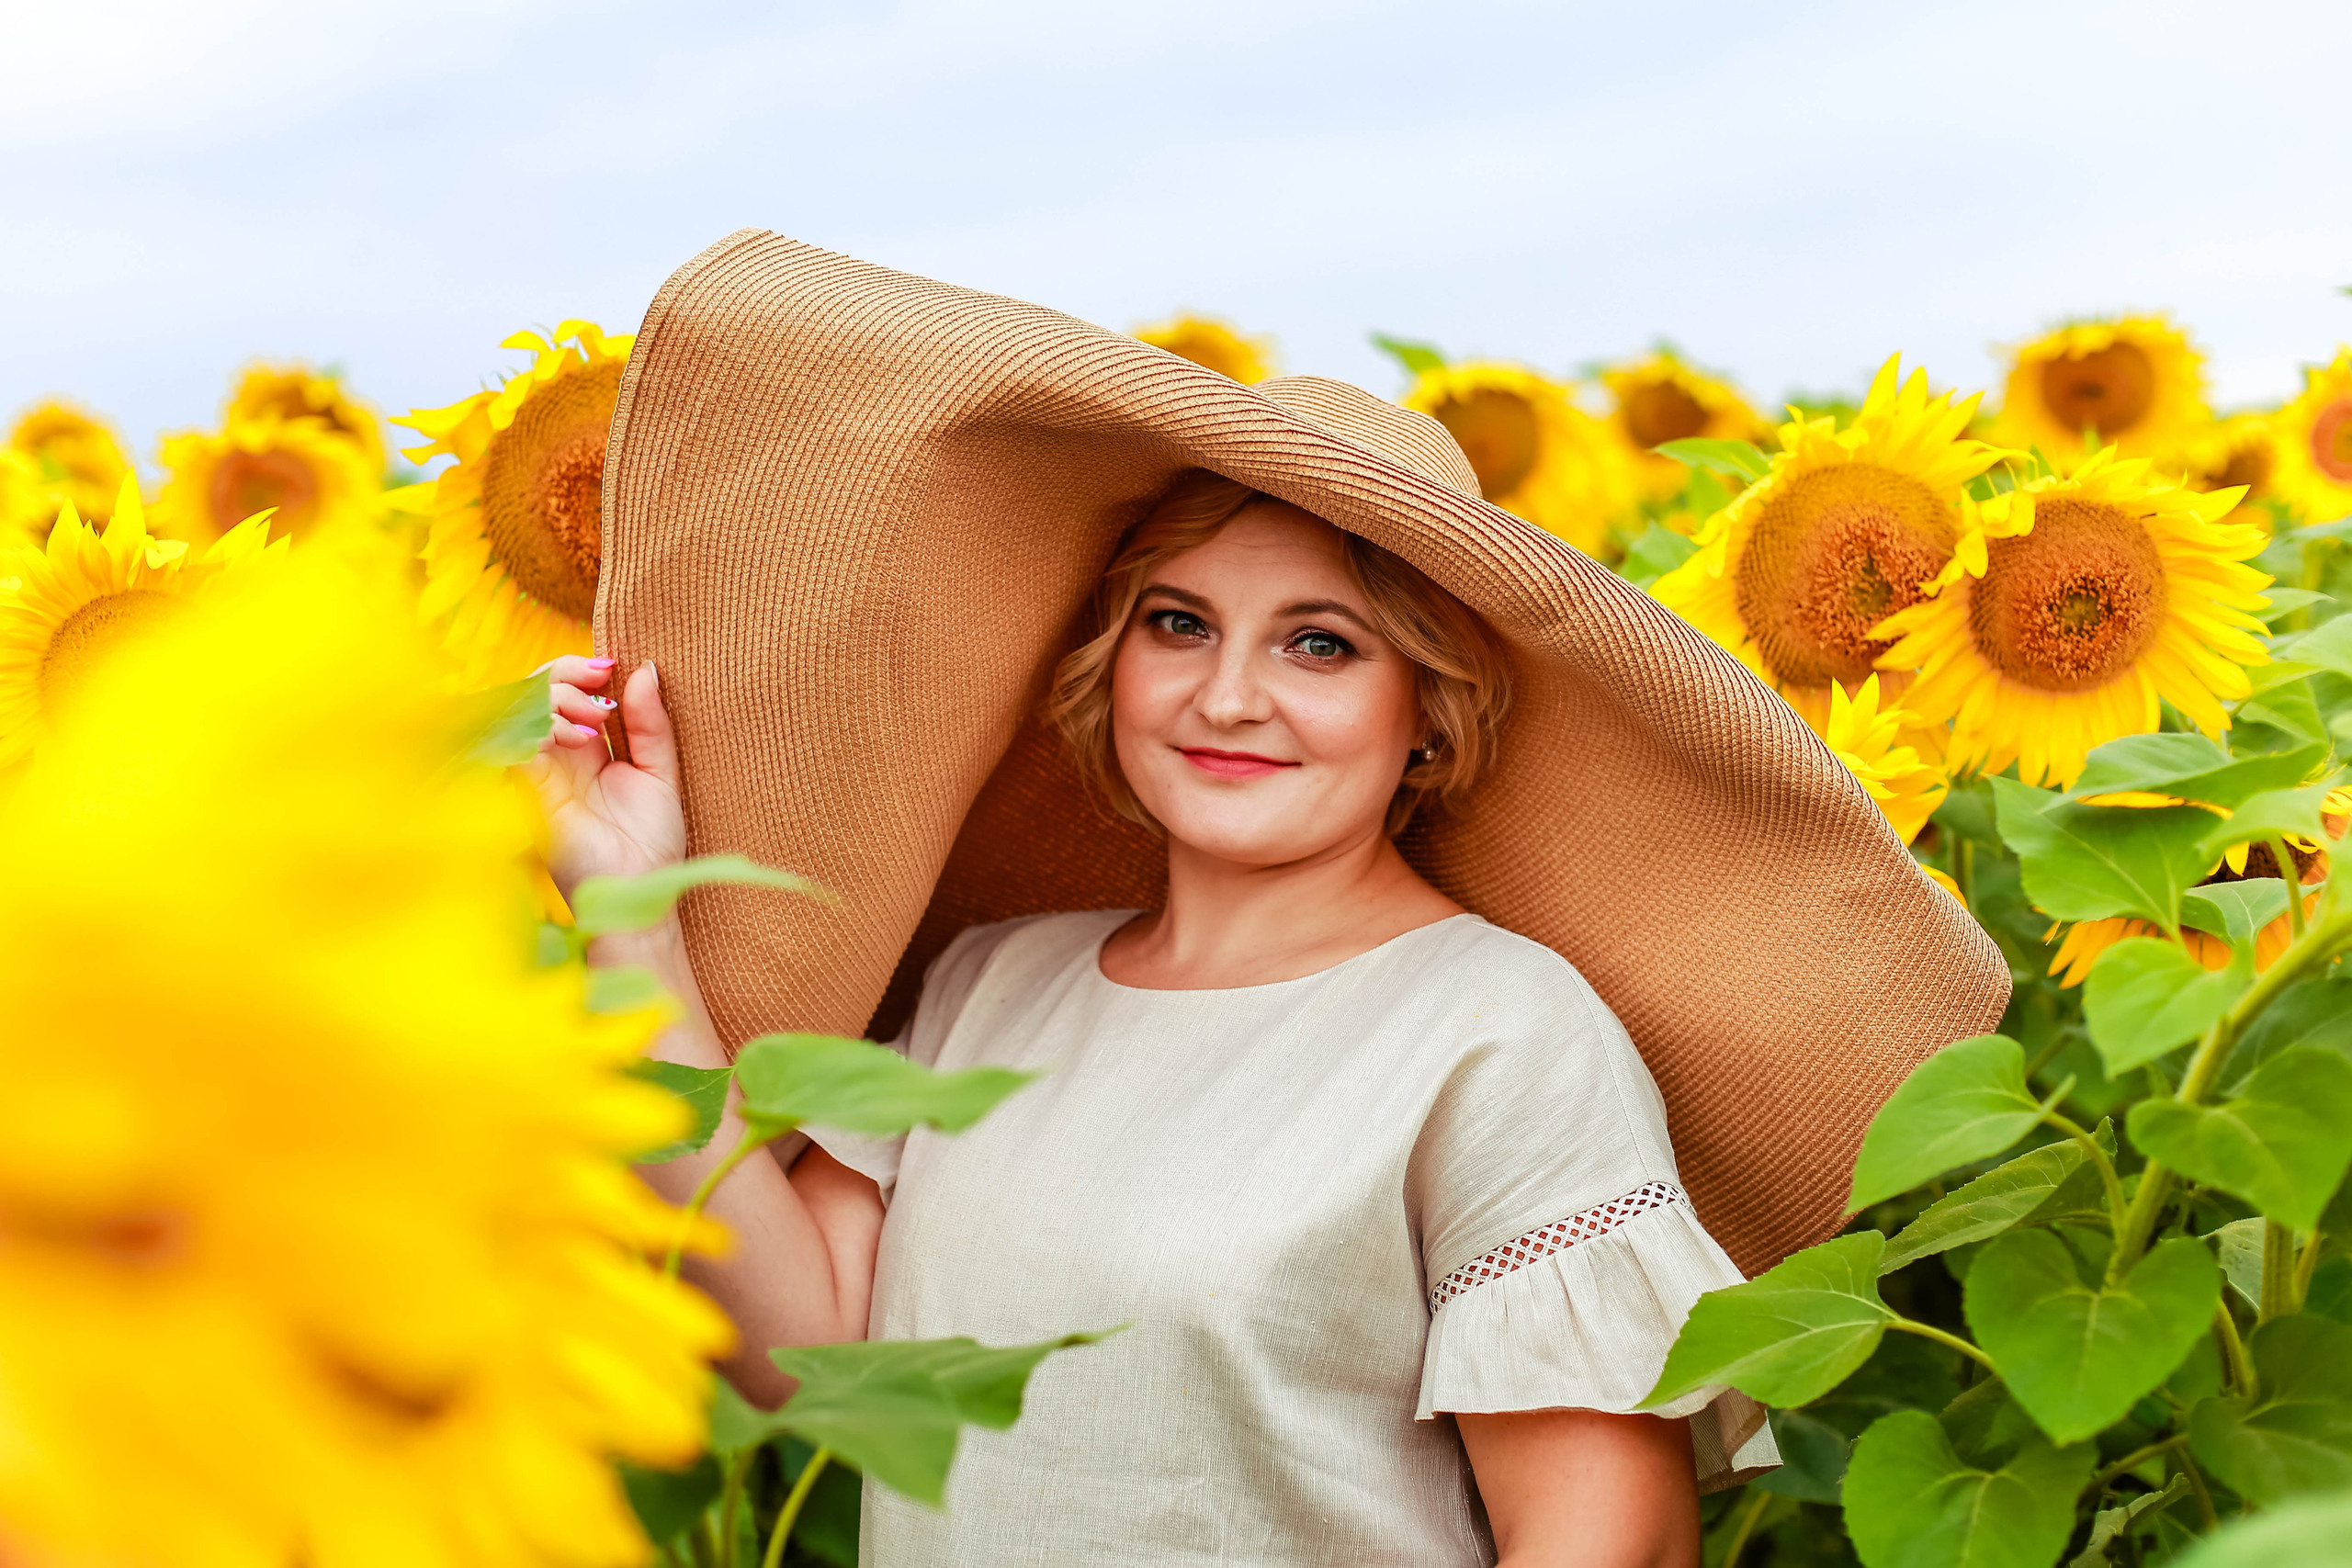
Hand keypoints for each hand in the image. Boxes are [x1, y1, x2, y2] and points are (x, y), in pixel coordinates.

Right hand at [524, 655, 686, 900]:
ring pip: (517, 709)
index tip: (612, 666)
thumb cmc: (651, 842)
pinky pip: (512, 743)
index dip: (581, 669)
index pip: (566, 689)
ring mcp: (537, 771)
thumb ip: (651, 724)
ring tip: (594, 718)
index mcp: (587, 749)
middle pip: (536, 690)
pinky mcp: (524, 791)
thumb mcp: (661, 774)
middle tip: (601, 689)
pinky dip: (540, 727)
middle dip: (565, 675)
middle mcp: (556, 756)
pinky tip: (575, 738)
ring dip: (553, 697)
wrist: (639, 891)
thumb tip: (642, 669)